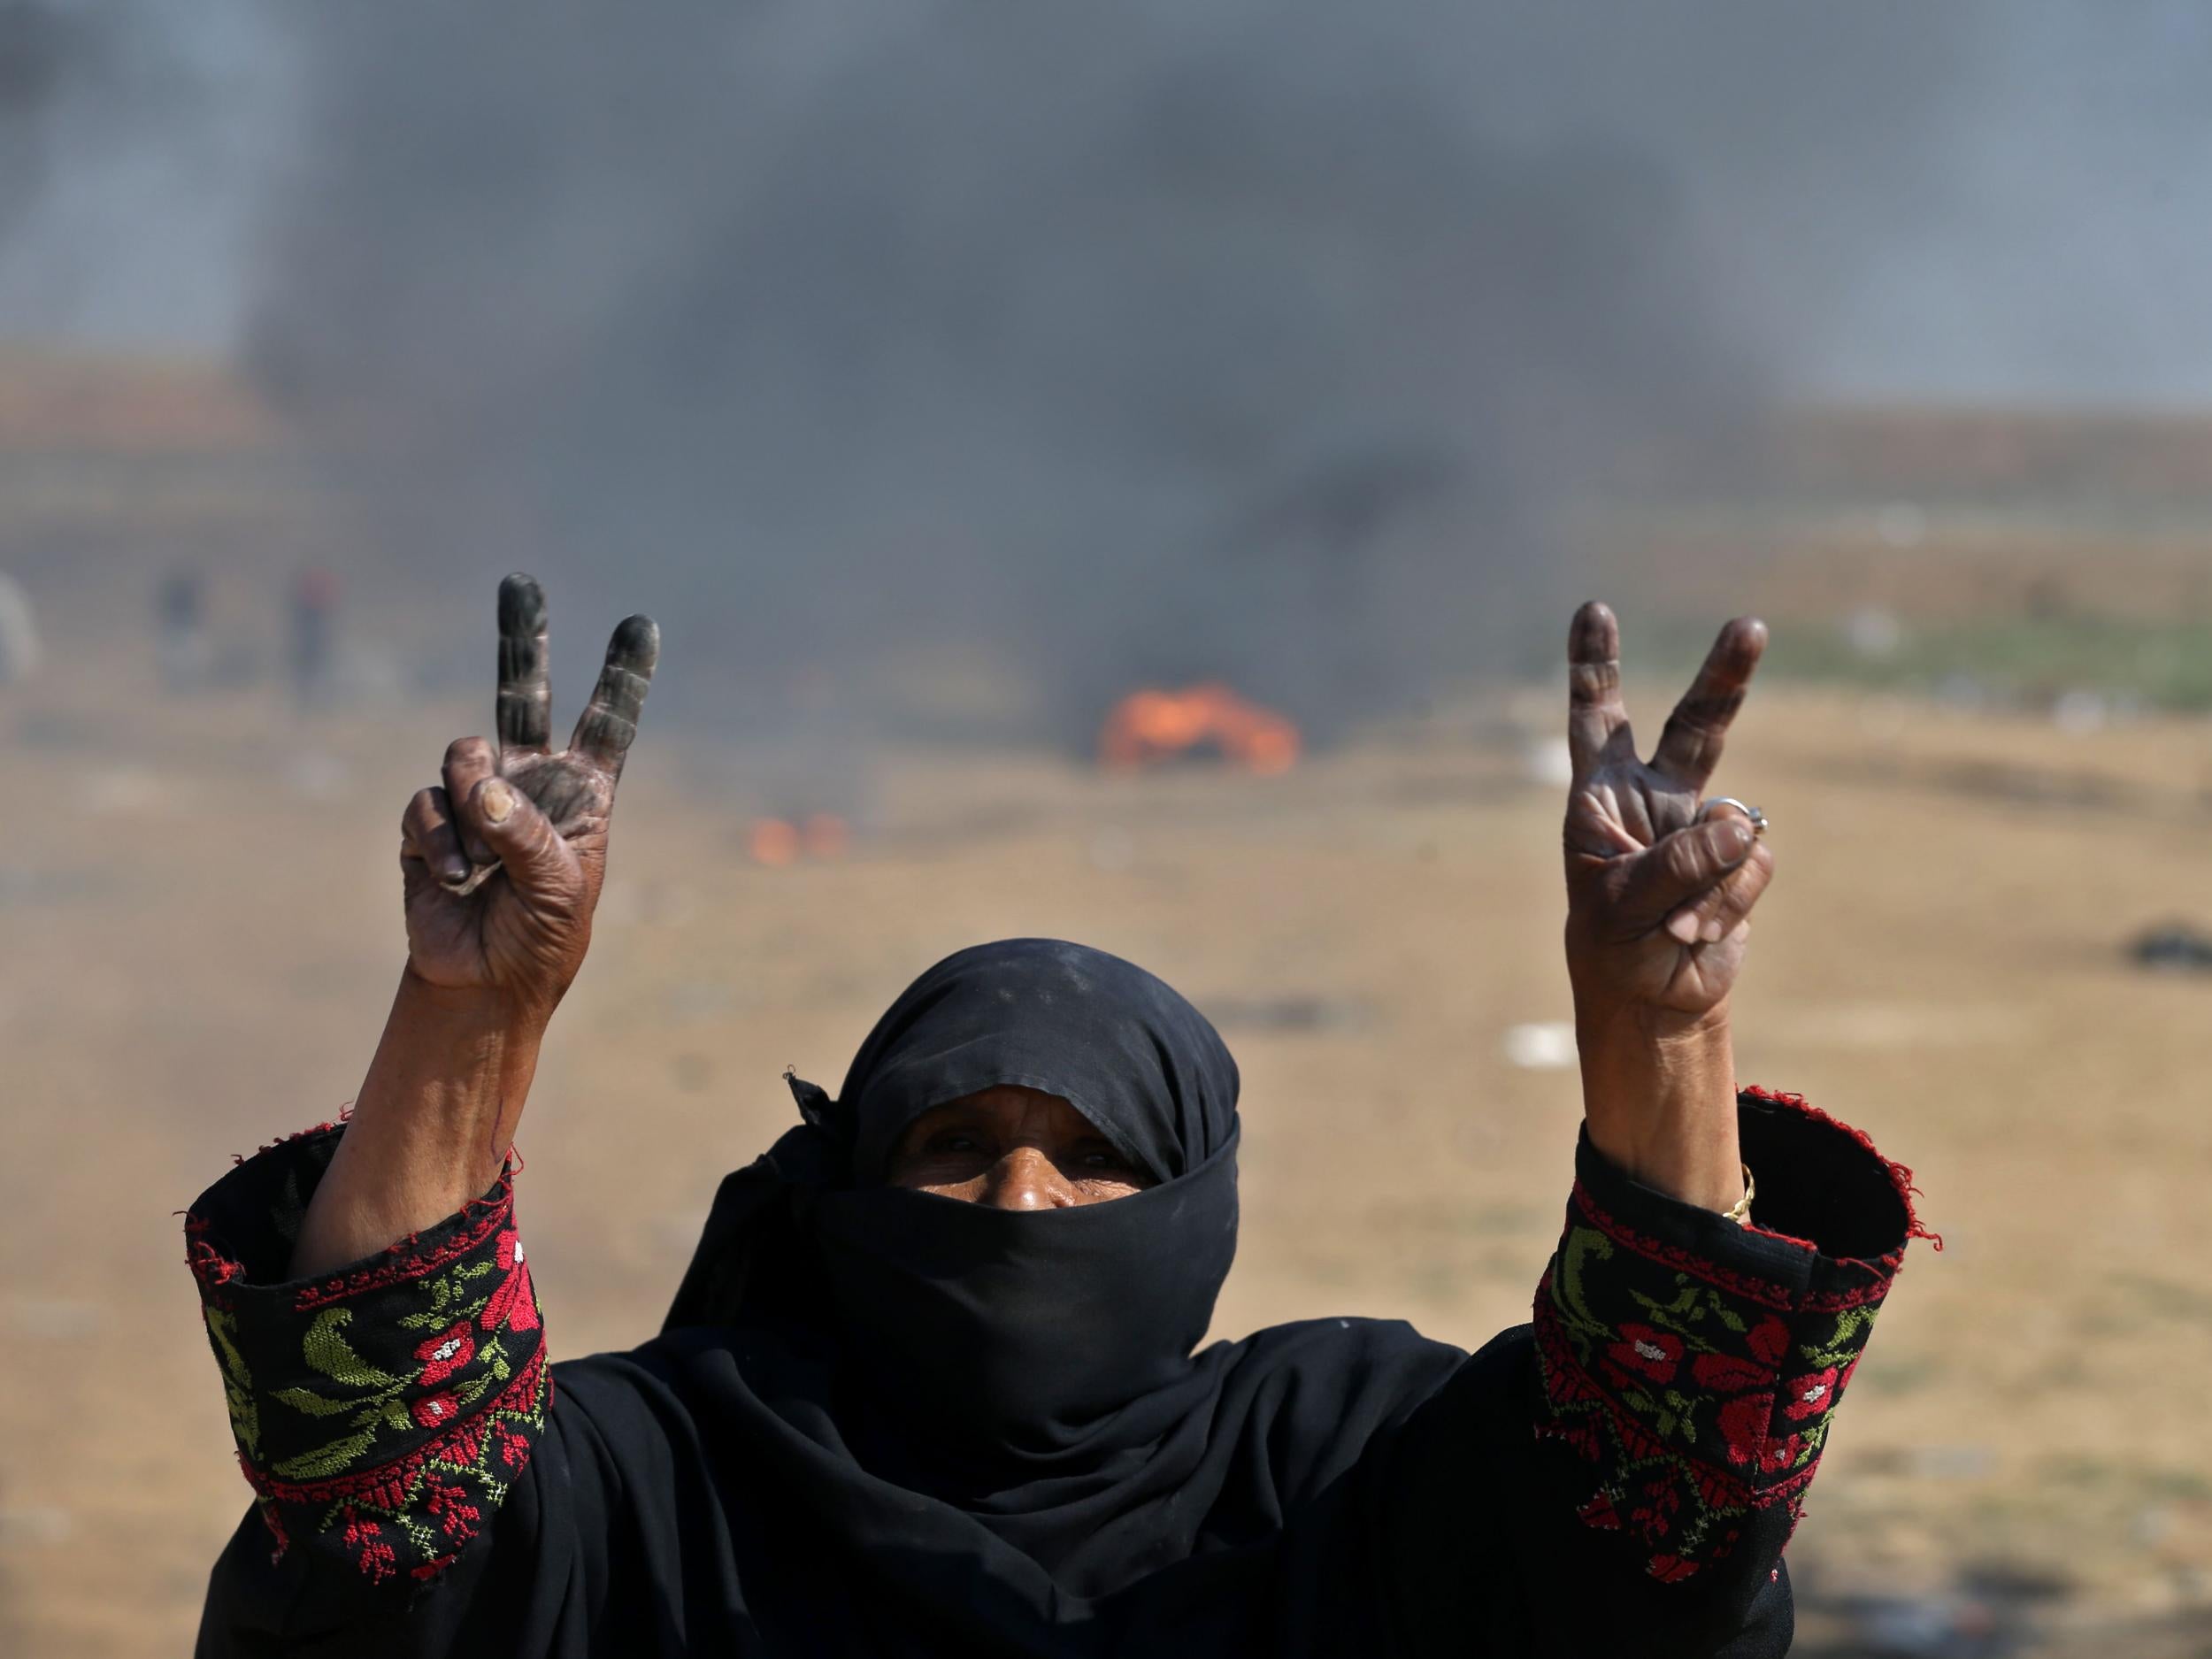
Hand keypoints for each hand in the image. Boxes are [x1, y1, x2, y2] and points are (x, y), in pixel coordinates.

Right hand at [400, 574, 658, 1021]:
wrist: (485, 983)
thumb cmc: (543, 938)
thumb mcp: (558, 887)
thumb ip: (524, 832)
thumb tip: (480, 788)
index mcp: (582, 796)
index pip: (608, 725)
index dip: (624, 676)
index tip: (642, 625)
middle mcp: (530, 783)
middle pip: (524, 695)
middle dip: (521, 637)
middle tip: (519, 580)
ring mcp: (477, 799)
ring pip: (463, 754)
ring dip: (473, 803)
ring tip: (483, 860)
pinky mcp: (430, 822)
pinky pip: (427, 801)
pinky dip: (441, 838)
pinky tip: (456, 877)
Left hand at [1562, 602, 1771, 1027]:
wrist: (1651, 997)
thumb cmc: (1614, 945)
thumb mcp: (1621, 904)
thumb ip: (1674, 862)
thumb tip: (1740, 829)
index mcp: (1601, 798)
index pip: (1596, 720)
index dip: (1596, 667)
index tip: (1594, 610)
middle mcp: (1655, 800)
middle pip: (1698, 725)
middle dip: (1724, 677)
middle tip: (1748, 625)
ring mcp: (1702, 829)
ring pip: (1733, 822)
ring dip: (1709, 882)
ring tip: (1674, 922)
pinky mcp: (1740, 863)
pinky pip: (1751, 867)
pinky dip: (1727, 903)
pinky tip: (1697, 930)